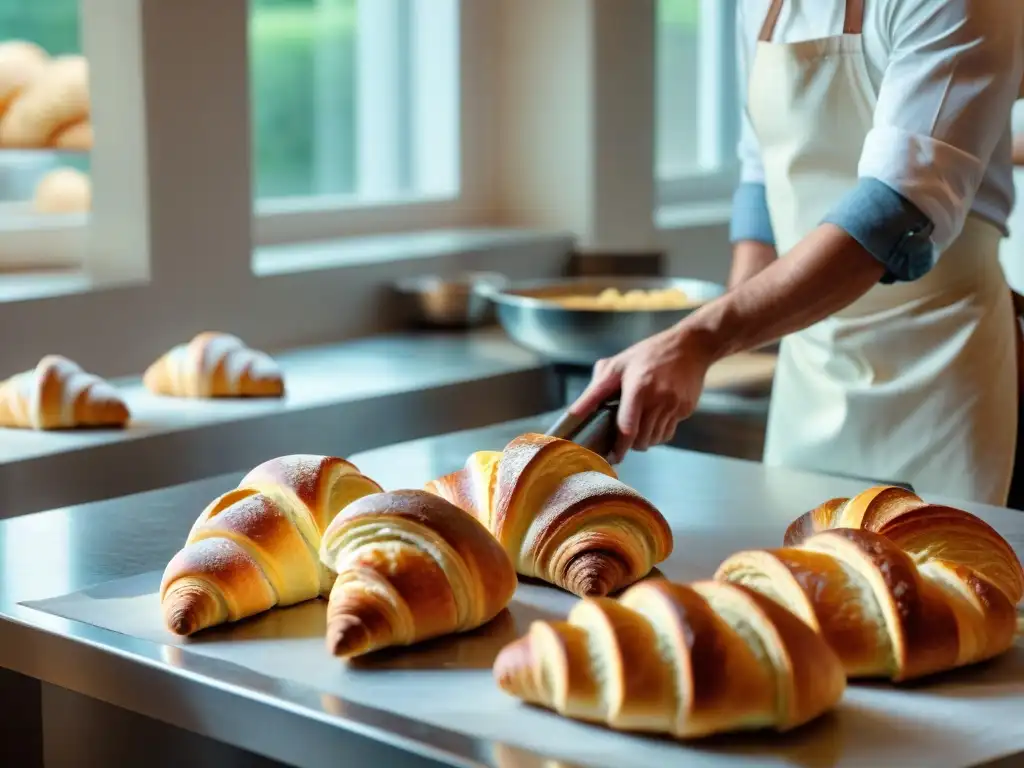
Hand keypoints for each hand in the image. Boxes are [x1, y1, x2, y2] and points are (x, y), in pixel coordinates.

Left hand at [569, 327, 714, 464]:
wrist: (690, 346)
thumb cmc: (649, 354)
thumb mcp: (617, 365)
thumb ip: (595, 391)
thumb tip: (574, 413)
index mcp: (639, 388)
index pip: (627, 428)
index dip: (618, 447)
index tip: (610, 456)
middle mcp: (659, 399)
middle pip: (642, 440)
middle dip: (629, 444)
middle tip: (621, 437)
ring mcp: (675, 406)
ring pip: (655, 440)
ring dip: (643, 440)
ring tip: (637, 426)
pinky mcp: (686, 410)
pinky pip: (668, 433)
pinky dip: (657, 433)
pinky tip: (652, 420)